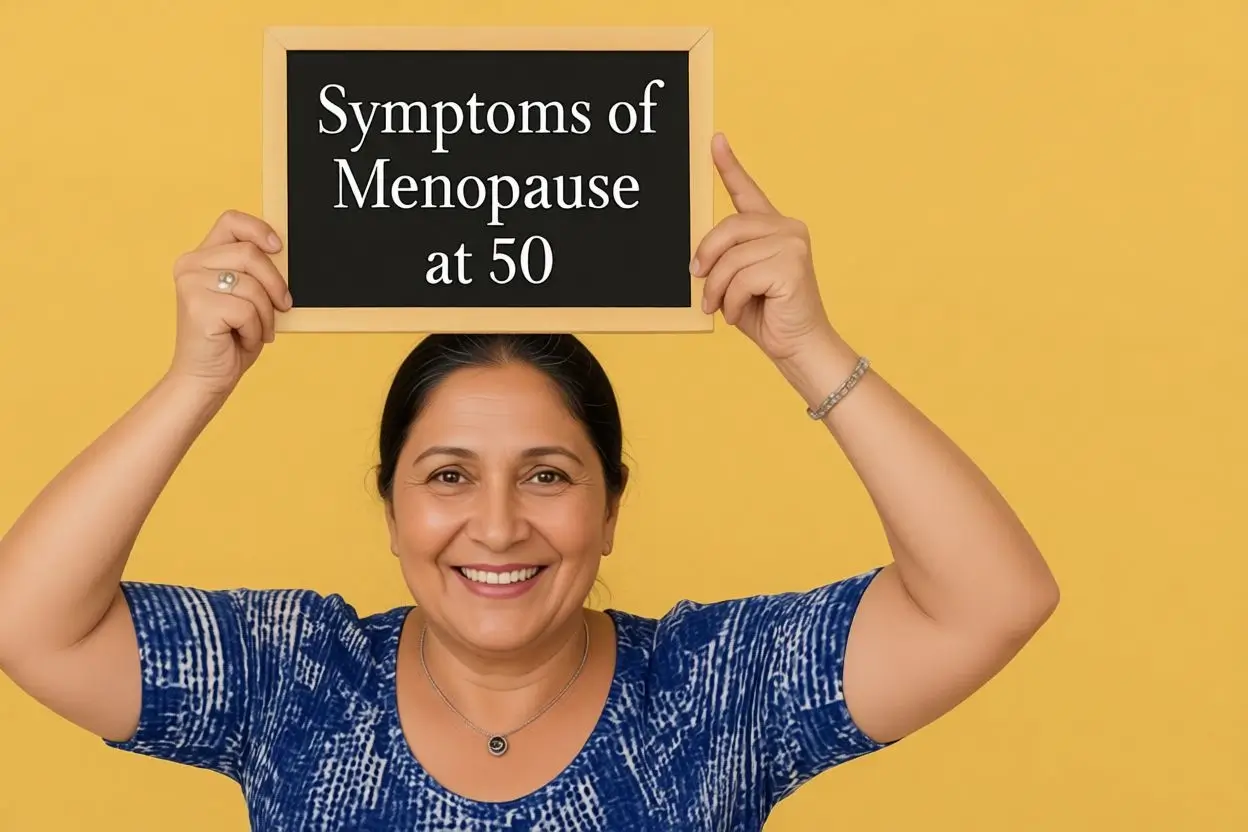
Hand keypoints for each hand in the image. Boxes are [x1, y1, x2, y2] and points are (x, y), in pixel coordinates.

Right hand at [166, 210, 291, 396]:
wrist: (205, 378)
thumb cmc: (229, 339)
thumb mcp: (246, 298)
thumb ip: (254, 274)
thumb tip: (282, 254)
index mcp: (201, 258)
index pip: (231, 221)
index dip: (259, 229)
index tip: (279, 248)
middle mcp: (190, 265)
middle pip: (250, 254)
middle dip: (275, 283)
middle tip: (283, 306)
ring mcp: (191, 284)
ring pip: (252, 285)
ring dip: (265, 314)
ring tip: (257, 330)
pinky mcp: (198, 306)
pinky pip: (247, 309)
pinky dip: (255, 329)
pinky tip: (241, 339)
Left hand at [692, 133, 836, 361]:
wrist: (798, 347)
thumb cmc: (767, 316)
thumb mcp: (737, 282)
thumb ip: (724, 260)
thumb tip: (697, 259)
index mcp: (773, 229)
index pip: (747, 192)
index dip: (728, 166)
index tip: (715, 140)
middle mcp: (787, 228)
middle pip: (728, 227)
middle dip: (707, 258)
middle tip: (698, 281)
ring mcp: (793, 244)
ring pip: (732, 258)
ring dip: (718, 290)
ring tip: (722, 308)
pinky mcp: (792, 265)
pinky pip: (742, 278)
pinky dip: (732, 302)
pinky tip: (739, 315)